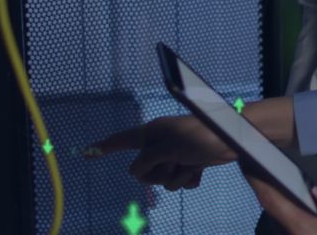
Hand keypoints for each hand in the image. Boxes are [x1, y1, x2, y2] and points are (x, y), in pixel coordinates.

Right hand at [85, 115, 237, 190]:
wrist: (231, 139)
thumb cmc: (198, 136)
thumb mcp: (166, 148)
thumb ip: (145, 161)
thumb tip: (136, 173)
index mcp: (151, 133)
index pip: (121, 141)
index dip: (103, 147)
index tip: (85, 153)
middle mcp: (160, 144)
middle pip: (144, 172)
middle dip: (159, 173)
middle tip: (176, 159)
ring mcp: (175, 155)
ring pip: (164, 181)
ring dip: (178, 176)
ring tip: (191, 161)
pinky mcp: (191, 163)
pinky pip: (181, 182)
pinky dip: (189, 178)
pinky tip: (200, 169)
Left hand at [244, 173, 316, 234]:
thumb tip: (315, 192)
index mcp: (302, 227)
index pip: (272, 201)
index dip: (258, 183)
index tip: (248, 166)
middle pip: (272, 212)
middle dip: (266, 191)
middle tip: (259, 170)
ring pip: (280, 223)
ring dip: (278, 206)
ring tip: (276, 186)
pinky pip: (289, 229)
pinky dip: (288, 218)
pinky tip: (295, 207)